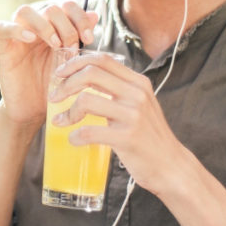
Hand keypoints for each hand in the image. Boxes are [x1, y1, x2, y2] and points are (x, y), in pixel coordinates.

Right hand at [0, 2, 98, 128]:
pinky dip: (16, 29)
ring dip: (44, 25)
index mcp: (53, 28)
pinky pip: (2, 28)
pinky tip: (30, 39)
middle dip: (66, 26)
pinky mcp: (3, 49)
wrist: (34, 111)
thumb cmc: (54, 87)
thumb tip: (94, 14)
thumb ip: (81, 39)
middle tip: (72, 48)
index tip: (89, 38)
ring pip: (25, 11)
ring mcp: (17, 37)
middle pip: (49, 8)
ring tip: (56, 45)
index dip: (79, 17)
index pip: (65, 6)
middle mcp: (34, 28)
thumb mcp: (72, 63)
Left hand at [50, 52, 186, 193]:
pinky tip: (74, 140)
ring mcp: (133, 115)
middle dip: (65, 84)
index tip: (59, 74)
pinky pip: (90, 132)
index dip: (75, 63)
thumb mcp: (138, 105)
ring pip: (87, 100)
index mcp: (138, 82)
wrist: (170, 166)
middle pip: (90, 74)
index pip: (102, 59)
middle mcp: (137, 94)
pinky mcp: (128, 138)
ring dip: (67, 112)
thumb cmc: (148, 136)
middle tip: (54, 97)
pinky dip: (75, 136)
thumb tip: (83, 79)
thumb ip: (118, 90)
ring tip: (60, 122)